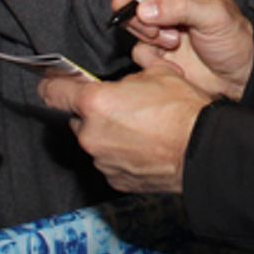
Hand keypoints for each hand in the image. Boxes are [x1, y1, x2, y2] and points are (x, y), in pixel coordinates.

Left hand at [38, 65, 209, 193]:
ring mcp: (101, 160)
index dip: (51, 84)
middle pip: (78, 120)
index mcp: (95, 102)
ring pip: (96, 142)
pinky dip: (121, 156)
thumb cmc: (182, 110)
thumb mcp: (158, 73)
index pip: (53, 92)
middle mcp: (91, 134)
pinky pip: (110, 162)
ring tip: (141, 130)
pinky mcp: (115, 180)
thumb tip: (125, 77)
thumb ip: (130, 74)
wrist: (202, 150)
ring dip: (109, 135)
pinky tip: (144, 149)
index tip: (51, 84)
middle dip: (94, 113)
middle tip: (122, 108)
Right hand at [110, 0, 253, 100]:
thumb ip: (180, 7)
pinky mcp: (156, 48)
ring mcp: (162, 24)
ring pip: (132, 23)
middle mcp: (171, 0)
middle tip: (155, 30)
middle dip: (139, 15)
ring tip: (173, 42)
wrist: (237, 77)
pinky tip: (172, 60)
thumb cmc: (234, 40)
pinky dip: (151, 56)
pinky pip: (138, 48)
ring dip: (149, 35)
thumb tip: (144, 9)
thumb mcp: (213, 16)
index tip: (122, 1)